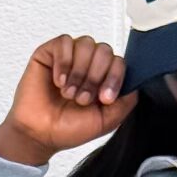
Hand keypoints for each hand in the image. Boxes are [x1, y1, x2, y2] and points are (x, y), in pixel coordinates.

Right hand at [0, 33, 138, 161]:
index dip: (114, 77)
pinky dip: (63, 63)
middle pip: (105, 50)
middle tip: (82, 99)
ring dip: (79, 72)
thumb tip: (136, 84)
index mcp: (104, 79)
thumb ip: (125, 102)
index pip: (119, 62)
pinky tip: (58, 81)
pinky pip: (64, 42)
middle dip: (95, 76)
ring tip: (69, 93)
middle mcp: (89, 64)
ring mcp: (70, 57)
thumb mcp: (106, 120)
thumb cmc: (69, 129)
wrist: (41, 133)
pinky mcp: (50, 52)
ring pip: (86, 43)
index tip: (104, 98)